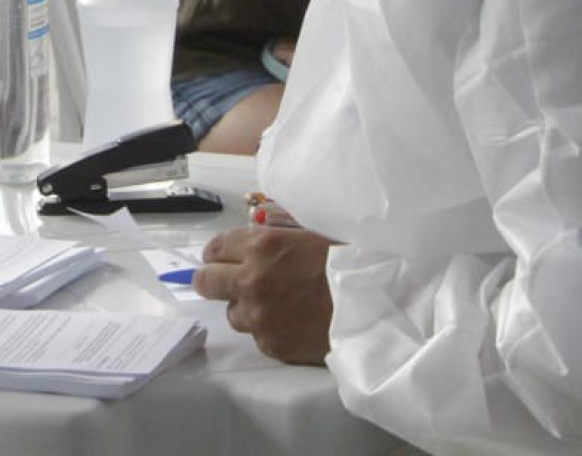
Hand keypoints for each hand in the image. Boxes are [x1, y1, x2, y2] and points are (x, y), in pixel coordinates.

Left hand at [192, 226, 334, 364]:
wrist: (376, 308)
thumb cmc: (348, 264)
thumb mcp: (308, 235)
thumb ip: (272, 239)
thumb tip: (249, 242)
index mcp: (261, 246)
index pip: (215, 248)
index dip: (219, 253)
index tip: (225, 258)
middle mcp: (251, 281)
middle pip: (206, 282)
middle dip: (214, 280)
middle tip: (229, 281)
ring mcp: (258, 317)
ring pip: (233, 313)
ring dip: (247, 308)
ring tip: (276, 304)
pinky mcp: (271, 345)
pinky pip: (258, 336)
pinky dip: (269, 330)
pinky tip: (292, 323)